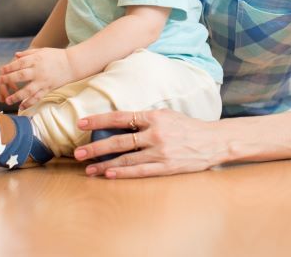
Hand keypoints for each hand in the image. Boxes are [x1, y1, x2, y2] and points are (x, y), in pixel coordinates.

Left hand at [0, 47, 75, 109]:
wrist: (72, 64)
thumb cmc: (56, 56)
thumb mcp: (42, 51)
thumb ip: (28, 53)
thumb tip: (15, 55)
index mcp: (36, 60)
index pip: (19, 64)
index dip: (9, 67)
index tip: (1, 70)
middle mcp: (39, 71)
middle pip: (20, 76)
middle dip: (8, 79)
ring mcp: (43, 81)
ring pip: (28, 90)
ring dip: (16, 96)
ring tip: (7, 100)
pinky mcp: (48, 89)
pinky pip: (37, 98)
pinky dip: (29, 103)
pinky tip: (22, 107)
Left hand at [72, 109, 225, 178]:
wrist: (213, 141)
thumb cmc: (188, 127)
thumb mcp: (167, 114)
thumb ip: (145, 118)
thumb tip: (121, 121)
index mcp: (154, 117)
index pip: (120, 117)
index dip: (99, 120)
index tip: (81, 123)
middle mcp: (156, 133)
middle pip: (119, 140)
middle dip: (96, 147)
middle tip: (77, 152)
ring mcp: (161, 152)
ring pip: (126, 159)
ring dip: (105, 164)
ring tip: (89, 168)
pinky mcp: (166, 167)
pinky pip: (140, 171)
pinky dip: (123, 173)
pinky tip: (109, 175)